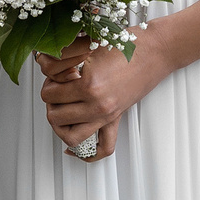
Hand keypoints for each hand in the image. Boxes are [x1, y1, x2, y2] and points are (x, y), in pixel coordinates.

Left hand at [37, 27, 174, 163]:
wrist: (156, 50)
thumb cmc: (127, 44)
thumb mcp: (89, 45)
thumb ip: (63, 56)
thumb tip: (43, 63)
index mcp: (89, 85)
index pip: (49, 94)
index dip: (47, 83)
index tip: (52, 76)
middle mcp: (98, 105)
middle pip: (55, 116)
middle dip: (50, 103)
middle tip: (56, 89)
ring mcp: (107, 115)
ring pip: (70, 136)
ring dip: (61, 125)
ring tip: (62, 109)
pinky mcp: (116, 118)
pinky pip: (103, 148)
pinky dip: (85, 155)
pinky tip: (73, 150)